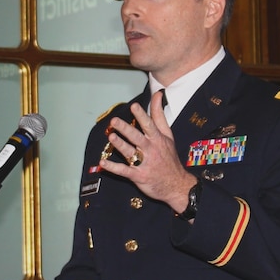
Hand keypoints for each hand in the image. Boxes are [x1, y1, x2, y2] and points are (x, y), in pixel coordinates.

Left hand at [99, 90, 195, 213]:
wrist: (176, 184)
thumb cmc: (169, 157)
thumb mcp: (167, 134)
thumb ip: (159, 114)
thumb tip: (157, 95)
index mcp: (157, 139)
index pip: (149, 125)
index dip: (141, 115)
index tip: (134, 106)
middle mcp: (150, 150)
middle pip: (137, 138)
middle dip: (126, 129)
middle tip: (114, 121)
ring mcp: (144, 163)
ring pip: (130, 153)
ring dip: (120, 145)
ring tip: (111, 137)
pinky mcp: (138, 176)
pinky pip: (124, 171)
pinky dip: (113, 167)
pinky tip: (103, 162)